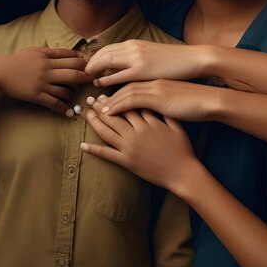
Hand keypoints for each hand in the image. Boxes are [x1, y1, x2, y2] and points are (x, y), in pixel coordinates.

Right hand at [0, 48, 90, 115]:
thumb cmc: (16, 60)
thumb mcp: (34, 51)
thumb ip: (51, 52)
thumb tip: (70, 53)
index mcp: (47, 57)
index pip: (71, 58)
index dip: (84, 62)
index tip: (92, 66)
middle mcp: (47, 69)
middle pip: (74, 73)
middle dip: (87, 77)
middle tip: (95, 80)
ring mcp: (42, 83)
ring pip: (66, 90)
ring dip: (73, 94)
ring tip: (74, 96)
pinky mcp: (36, 95)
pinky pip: (54, 103)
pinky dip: (64, 109)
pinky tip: (70, 113)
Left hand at [81, 108, 197, 192]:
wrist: (183, 173)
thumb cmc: (183, 150)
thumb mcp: (177, 126)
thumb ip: (165, 114)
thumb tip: (156, 103)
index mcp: (149, 122)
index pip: (128, 106)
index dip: (116, 98)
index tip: (106, 93)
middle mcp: (137, 132)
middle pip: (115, 115)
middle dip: (101, 106)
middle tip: (91, 99)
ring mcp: (130, 147)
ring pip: (108, 131)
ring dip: (95, 122)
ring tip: (86, 114)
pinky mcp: (127, 161)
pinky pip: (107, 154)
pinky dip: (94, 150)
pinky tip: (83, 145)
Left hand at [84, 40, 207, 86]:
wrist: (195, 60)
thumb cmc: (177, 63)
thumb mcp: (154, 58)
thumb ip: (139, 61)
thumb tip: (127, 67)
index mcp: (136, 44)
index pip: (108, 48)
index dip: (96, 58)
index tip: (87, 67)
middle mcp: (133, 48)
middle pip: (103, 53)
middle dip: (90, 63)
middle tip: (81, 74)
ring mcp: (137, 58)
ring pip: (107, 62)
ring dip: (95, 71)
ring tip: (86, 81)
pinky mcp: (143, 71)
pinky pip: (119, 77)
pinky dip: (107, 81)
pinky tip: (101, 88)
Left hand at [86, 79, 214, 121]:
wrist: (210, 101)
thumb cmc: (196, 102)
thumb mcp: (175, 97)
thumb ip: (162, 97)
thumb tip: (154, 100)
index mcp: (155, 81)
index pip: (129, 80)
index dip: (115, 86)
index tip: (102, 93)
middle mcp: (151, 83)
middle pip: (122, 85)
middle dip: (106, 93)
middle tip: (92, 100)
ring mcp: (153, 90)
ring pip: (123, 94)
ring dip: (107, 102)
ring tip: (95, 109)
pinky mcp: (155, 102)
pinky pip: (130, 104)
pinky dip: (117, 108)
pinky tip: (107, 114)